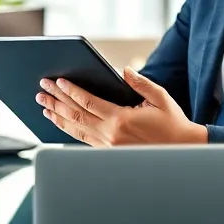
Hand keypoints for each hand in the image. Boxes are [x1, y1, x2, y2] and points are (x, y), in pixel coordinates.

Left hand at [36, 68, 206, 145]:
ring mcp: (108, 147)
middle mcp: (110, 135)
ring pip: (76, 130)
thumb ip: (140, 83)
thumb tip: (124, 70)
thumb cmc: (172, 123)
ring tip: (44, 106)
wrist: (182, 150)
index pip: (88, 103)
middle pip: (76, 116)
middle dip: (56, 101)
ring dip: (58, 116)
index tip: (58, 81)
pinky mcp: (108, 152)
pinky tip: (60, 121)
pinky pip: (83, 139)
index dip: (71, 91)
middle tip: (41, 90)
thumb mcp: (160, 98)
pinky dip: (68, 129)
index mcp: (121, 120)